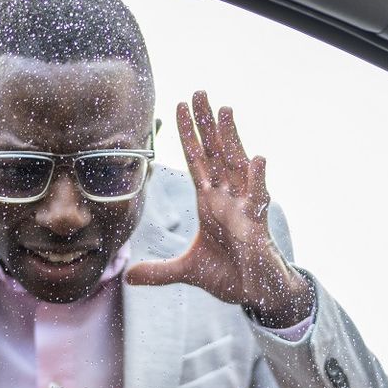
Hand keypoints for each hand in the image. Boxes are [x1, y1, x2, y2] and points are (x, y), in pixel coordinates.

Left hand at [125, 92, 314, 328]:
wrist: (255, 295)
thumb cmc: (229, 276)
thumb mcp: (187, 271)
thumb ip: (159, 271)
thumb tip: (129, 277)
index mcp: (209, 203)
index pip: (196, 161)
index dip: (187, 135)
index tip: (178, 106)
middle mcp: (226, 198)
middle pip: (214, 153)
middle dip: (206, 124)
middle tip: (198, 92)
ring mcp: (243, 208)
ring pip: (236, 165)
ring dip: (231, 138)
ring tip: (225, 110)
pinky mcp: (257, 225)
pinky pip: (258, 197)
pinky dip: (258, 179)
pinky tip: (257, 158)